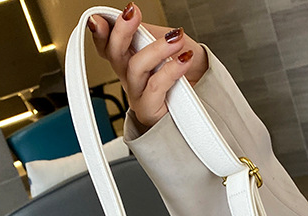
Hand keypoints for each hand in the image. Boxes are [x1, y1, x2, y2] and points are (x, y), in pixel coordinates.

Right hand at [89, 3, 207, 130]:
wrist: (208, 95)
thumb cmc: (188, 70)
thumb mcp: (168, 42)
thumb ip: (148, 32)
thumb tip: (133, 19)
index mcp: (129, 60)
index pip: (107, 45)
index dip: (99, 32)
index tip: (99, 18)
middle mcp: (130, 77)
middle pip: (115, 54)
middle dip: (121, 31)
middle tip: (133, 13)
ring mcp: (138, 95)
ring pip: (136, 68)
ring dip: (157, 49)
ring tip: (176, 39)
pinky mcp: (150, 110)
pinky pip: (155, 87)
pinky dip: (170, 71)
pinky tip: (184, 60)